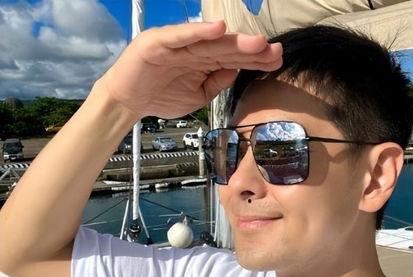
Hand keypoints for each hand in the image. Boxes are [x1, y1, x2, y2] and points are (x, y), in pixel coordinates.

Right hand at [98, 20, 282, 118]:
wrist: (127, 102)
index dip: (255, 59)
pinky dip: (198, 32)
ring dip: (234, 42)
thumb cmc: (161, 96)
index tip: (276, 60)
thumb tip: (238, 70)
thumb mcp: (198, 95)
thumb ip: (217, 82)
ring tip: (258, 42)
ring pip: (209, 43)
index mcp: (204, 62)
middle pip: (227, 49)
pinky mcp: (158, 44)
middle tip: (276, 51)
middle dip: (252, 51)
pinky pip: (181, 37)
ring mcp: (177, 45)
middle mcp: (194, 50)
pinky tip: (219, 29)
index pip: (234, 59)